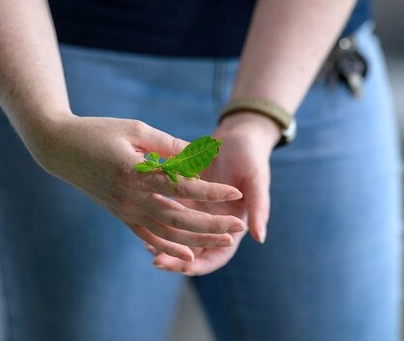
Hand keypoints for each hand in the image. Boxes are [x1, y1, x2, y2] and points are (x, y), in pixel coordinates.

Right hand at [27, 115, 247, 262]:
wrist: (60, 149)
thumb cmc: (98, 131)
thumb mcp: (135, 128)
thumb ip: (168, 144)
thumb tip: (200, 155)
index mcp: (135, 172)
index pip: (181, 186)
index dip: (210, 191)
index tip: (235, 192)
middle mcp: (130, 197)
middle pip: (179, 218)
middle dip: (211, 224)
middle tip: (238, 227)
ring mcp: (124, 210)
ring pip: (166, 233)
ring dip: (197, 240)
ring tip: (224, 241)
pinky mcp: (120, 216)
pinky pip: (148, 237)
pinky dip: (169, 248)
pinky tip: (190, 255)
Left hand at [148, 113, 278, 274]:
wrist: (237, 134)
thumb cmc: (250, 155)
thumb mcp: (256, 179)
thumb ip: (258, 208)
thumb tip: (259, 238)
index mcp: (234, 223)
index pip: (218, 255)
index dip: (202, 265)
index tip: (184, 268)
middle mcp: (215, 221)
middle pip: (195, 250)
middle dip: (177, 260)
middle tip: (157, 262)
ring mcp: (200, 210)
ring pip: (180, 235)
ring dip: (165, 243)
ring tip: (147, 247)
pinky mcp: (186, 196)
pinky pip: (170, 214)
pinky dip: (159, 221)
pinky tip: (144, 221)